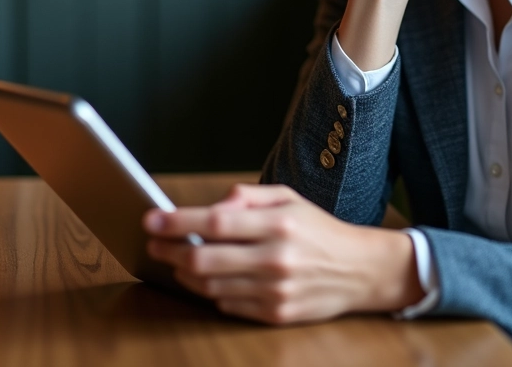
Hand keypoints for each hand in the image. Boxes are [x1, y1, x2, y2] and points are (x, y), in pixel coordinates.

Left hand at [144, 184, 422, 324]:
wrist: (361, 271)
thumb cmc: (319, 230)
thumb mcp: (289, 199)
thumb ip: (248, 196)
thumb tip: (212, 206)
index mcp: (279, 224)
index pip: (216, 223)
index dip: (178, 222)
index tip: (150, 219)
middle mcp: (276, 258)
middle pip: (205, 260)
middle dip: (170, 252)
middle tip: (153, 243)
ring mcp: (275, 290)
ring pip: (211, 286)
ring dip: (185, 274)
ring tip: (177, 261)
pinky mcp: (276, 315)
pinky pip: (228, 305)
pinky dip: (211, 292)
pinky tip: (208, 280)